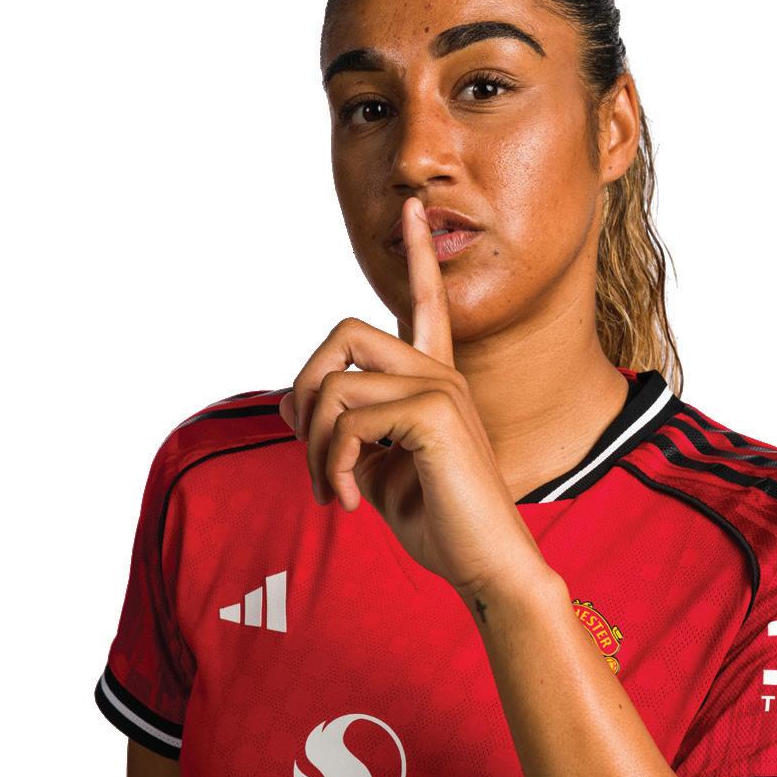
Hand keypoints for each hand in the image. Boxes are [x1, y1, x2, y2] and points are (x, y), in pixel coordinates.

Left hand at [278, 196, 544, 599]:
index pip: (422, 305)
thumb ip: (341, 430)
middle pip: (342, 333)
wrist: (485, 566)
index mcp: (433, 382)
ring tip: (330, 490)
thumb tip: (292, 398)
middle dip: (304, 389)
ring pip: (334, 385)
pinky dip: (333, 465)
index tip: (412, 210)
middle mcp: (440, 374)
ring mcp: (442, 389)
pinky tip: (349, 500)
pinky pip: (348, 420)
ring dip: (313, 447)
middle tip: (307, 452)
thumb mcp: (374, 471)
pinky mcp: (436, 414)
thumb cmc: (438, 523)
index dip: (416, 258)